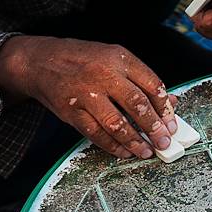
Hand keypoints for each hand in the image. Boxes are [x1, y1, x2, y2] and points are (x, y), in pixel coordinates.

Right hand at [0, 36, 178, 159]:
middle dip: (154, 128)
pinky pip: (96, 134)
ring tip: (146, 151)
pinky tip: (124, 152)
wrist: (39, 61)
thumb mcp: (115, 60)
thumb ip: (143, 81)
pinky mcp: (72, 111)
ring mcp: (86, 93)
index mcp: (119, 59)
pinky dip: (113, 146)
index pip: (152, 85)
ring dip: (135, 142)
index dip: (165, 109)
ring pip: (117, 123)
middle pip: (137, 105)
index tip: (172, 125)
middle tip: (164, 142)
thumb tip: (172, 103)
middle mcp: (103, 74)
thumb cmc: (83, 61)